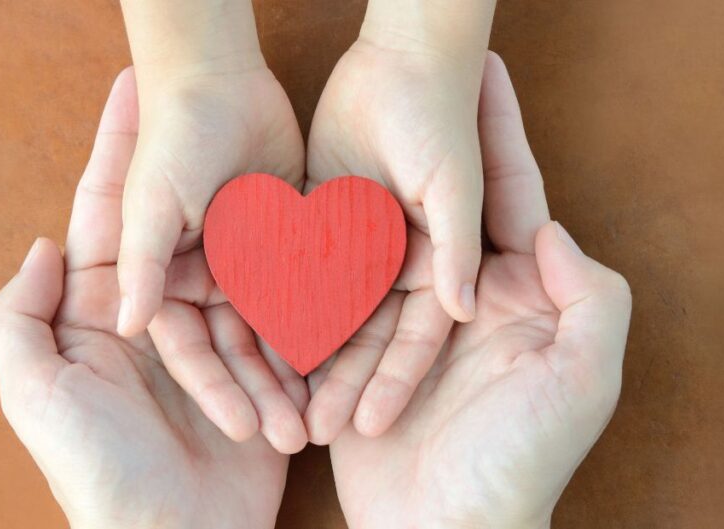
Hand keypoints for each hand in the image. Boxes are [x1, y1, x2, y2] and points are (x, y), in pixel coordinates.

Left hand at [0, 71, 289, 528]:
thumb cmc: (95, 471)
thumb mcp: (33, 393)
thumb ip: (21, 316)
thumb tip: (43, 240)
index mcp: (99, 316)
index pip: (106, 219)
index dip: (116, 153)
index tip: (134, 92)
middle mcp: (154, 324)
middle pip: (185, 237)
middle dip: (205, 177)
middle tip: (233, 117)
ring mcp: (208, 352)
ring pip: (239, 282)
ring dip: (260, 249)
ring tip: (289, 192)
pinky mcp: (255, 382)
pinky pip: (276, 336)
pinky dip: (293, 314)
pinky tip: (315, 268)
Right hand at [114, 1, 308, 451]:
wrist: (216, 78)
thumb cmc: (170, 138)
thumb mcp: (149, 205)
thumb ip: (140, 264)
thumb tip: (125, 324)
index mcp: (165, 279)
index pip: (188, 347)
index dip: (213, 388)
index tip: (242, 427)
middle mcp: (206, 280)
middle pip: (234, 349)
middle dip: (260, 393)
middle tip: (292, 436)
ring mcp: (247, 263)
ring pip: (273, 328)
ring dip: (293, 371)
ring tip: (320, 417)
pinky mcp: (286, 241)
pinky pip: (307, 289)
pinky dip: (322, 322)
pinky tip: (345, 360)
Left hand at [304, 13, 495, 439]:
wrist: (403, 59)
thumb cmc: (440, 119)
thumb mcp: (454, 187)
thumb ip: (458, 248)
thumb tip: (465, 310)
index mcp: (438, 264)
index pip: (415, 337)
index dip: (394, 381)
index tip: (367, 425)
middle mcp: (397, 264)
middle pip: (368, 335)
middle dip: (343, 382)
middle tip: (313, 431)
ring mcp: (358, 245)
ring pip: (330, 310)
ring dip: (309, 355)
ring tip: (282, 406)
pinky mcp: (322, 221)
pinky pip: (298, 270)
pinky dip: (281, 303)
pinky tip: (258, 345)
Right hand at [327, 53, 631, 527]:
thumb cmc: (526, 460)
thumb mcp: (582, 380)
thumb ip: (588, 298)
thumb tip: (551, 225)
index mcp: (524, 293)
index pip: (513, 199)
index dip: (502, 134)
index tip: (486, 75)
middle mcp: (467, 300)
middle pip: (436, 212)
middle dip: (416, 148)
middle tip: (390, 90)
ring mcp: (413, 327)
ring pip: (379, 253)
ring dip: (359, 210)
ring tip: (329, 151)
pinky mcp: (366, 357)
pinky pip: (342, 305)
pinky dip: (321, 279)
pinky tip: (297, 230)